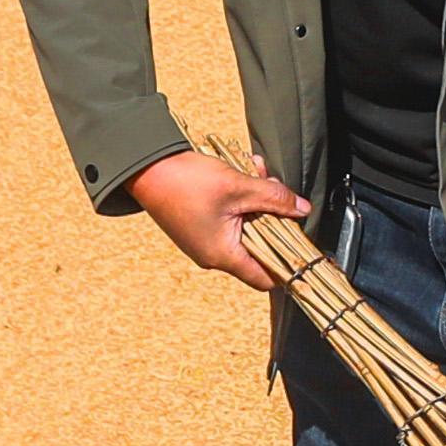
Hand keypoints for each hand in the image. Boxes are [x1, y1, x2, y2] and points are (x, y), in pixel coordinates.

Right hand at [128, 149, 310, 282]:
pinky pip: (230, 217)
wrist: (143, 166)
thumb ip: (274, 199)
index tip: (303, 242)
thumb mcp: (238, 187)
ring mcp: (204, 240)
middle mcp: (213, 255)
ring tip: (257, 171)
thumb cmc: (186, 181)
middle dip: (273, 215)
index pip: (266, 278)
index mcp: (222, 256)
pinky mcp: (199, 225)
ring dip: (257, 199)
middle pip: (260, 246)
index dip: (289, 263)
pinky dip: (240, 197)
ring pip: (247, 226)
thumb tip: (303, 209)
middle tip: (276, 188)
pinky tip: (243, 171)